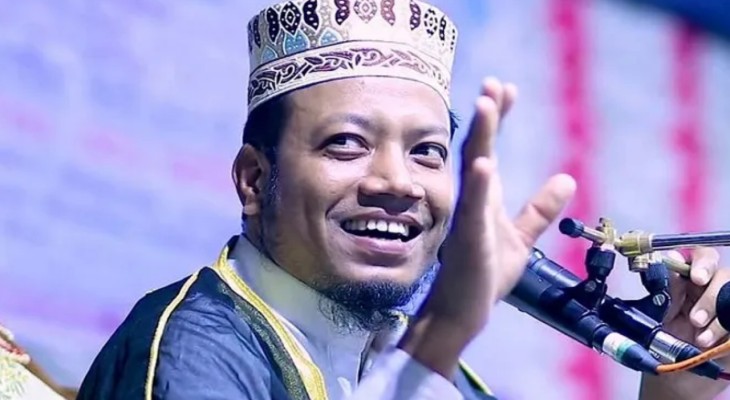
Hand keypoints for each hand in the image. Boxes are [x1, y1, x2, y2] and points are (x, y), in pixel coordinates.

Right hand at [399, 77, 575, 376]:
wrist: (464, 310)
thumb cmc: (486, 273)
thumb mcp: (522, 239)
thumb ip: (540, 209)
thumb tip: (567, 178)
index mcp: (484, 197)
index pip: (489, 148)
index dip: (497, 118)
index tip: (507, 88)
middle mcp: (472, 200)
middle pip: (478, 148)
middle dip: (487, 116)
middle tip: (493, 83)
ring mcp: (468, 218)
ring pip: (473, 169)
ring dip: (480, 137)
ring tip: (485, 104)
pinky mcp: (469, 240)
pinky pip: (473, 209)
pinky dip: (478, 185)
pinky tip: (483, 162)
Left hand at [639, 248, 729, 399]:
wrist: (679, 379)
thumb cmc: (663, 343)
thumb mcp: (658, 318)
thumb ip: (664, 291)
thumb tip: (665, 262)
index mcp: (685, 280)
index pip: (698, 256)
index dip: (700, 262)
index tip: (696, 278)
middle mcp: (709, 288)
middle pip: (722, 274)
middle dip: (710, 297)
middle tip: (695, 319)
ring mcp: (726, 305)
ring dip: (718, 317)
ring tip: (701, 340)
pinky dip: (727, 329)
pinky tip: (715, 345)